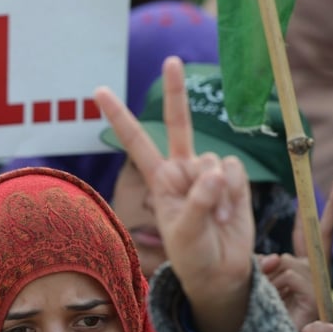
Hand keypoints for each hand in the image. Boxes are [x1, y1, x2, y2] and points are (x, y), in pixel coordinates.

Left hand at [95, 56, 253, 331]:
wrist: (220, 272)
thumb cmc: (192, 255)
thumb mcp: (185, 233)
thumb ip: (199, 201)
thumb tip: (216, 171)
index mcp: (159, 180)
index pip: (136, 141)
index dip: (119, 116)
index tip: (98, 90)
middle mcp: (182, 169)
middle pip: (180, 123)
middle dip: (176, 91)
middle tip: (171, 59)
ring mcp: (208, 172)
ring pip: (212, 158)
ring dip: (217, 190)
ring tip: (213, 218)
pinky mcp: (233, 179)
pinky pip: (235, 170)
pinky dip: (234, 192)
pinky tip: (229, 213)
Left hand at [259, 175, 332, 330]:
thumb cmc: (264, 311)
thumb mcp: (259, 279)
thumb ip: (264, 264)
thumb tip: (272, 258)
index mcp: (301, 263)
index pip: (312, 230)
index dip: (326, 207)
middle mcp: (313, 268)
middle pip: (306, 237)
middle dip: (319, 219)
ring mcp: (317, 279)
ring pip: (284, 259)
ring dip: (268, 276)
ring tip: (269, 297)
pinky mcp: (317, 291)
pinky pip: (289, 274)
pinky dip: (275, 284)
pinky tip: (279, 300)